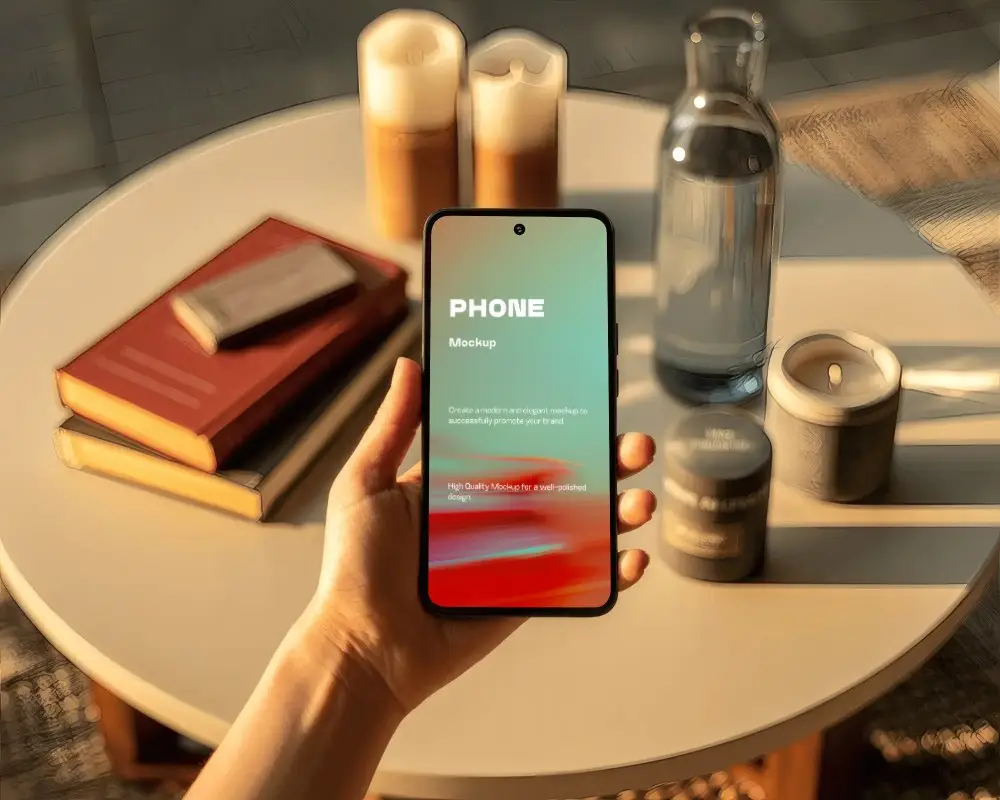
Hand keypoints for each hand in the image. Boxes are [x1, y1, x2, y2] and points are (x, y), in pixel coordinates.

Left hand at [303, 357, 656, 714]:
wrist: (366, 649)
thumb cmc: (356, 566)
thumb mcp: (366, 484)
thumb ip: (392, 426)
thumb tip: (411, 363)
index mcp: (463, 479)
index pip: (522, 435)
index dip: (559, 411)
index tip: (592, 383)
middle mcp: (497, 510)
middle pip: (566, 474)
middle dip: (608, 456)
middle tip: (634, 443)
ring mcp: (519, 553)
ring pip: (584, 522)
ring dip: (622, 508)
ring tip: (642, 499)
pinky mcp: (530, 596)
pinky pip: (581, 577)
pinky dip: (615, 568)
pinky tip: (633, 557)